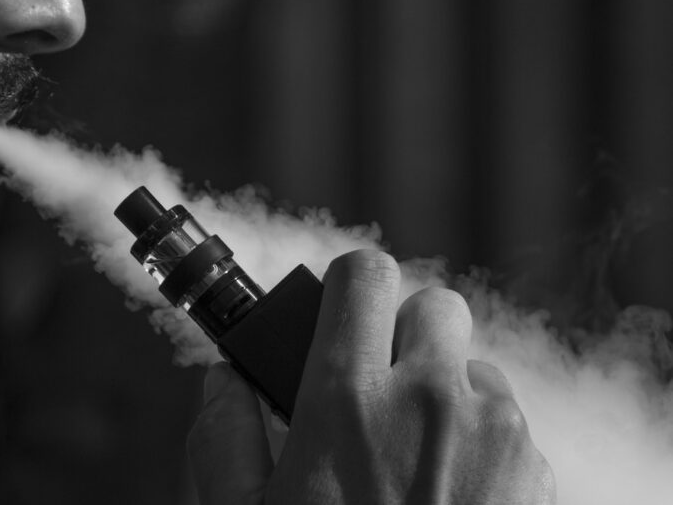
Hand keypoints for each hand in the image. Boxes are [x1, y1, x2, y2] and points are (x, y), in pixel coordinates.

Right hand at [188, 250, 555, 503]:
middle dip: (404, 335)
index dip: (348, 287)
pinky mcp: (535, 465)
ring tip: (413, 453)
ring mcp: (493, 428)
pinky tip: (452, 489)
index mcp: (348, 400)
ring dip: (443, 389)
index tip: (341, 314)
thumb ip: (222, 433)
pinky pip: (504, 415)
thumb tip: (225, 377)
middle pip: (431, 305)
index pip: (362, 275)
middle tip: (379, 387)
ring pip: (469, 364)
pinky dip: (479, 433)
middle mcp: (428, 398)